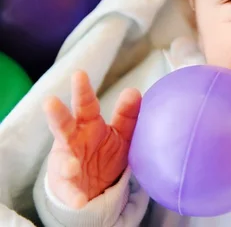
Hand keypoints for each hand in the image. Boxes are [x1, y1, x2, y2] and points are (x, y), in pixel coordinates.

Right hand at [44, 70, 141, 208]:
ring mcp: (67, 162)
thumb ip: (128, 114)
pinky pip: (71, 191)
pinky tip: (80, 200)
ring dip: (66, 163)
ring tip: (73, 166)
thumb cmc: (105, 151)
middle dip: (57, 114)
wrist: (94, 186)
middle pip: (64, 125)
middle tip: (50, 102)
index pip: (86, 104)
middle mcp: (73, 140)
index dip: (83, 90)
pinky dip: (75, 196)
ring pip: (63, 160)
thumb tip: (135, 90)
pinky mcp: (67, 186)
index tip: (79, 74)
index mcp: (88, 124)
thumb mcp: (120, 133)